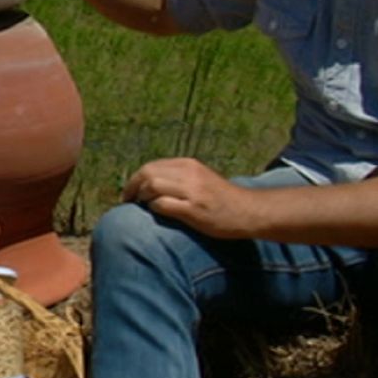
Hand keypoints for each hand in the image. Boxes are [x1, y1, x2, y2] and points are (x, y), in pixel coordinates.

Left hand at [121, 157, 256, 239]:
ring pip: (153, 186)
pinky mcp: (194, 210)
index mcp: (188, 164)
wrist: (248, 211)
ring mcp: (192, 192)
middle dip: (133, 187)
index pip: (151, 166)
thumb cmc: (222, 199)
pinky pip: (164, 204)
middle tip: (128, 201)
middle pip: (148, 173)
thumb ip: (178, 177)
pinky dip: (154, 208)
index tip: (130, 192)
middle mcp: (189, 174)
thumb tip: (149, 185)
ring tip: (141, 207)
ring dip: (142, 198)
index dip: (135, 179)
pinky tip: (156, 213)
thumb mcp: (200, 178)